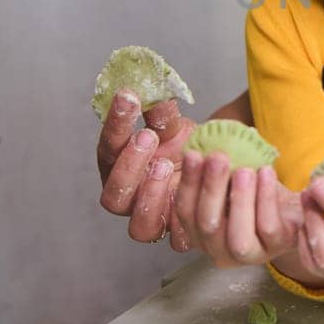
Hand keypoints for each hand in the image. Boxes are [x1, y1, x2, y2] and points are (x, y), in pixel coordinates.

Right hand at [96, 90, 194, 242]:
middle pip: (114, 196)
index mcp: (119, 165)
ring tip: (165, 167)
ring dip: (151, 197)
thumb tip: (151, 83)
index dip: (115, 124)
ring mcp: (152, 219)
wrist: (216, 167)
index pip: (108, 147)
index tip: (129, 98)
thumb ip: (160, 111)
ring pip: (139, 227)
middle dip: (129, 166)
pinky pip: (175, 241)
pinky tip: (192, 197)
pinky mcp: (177, 235)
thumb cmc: (185, 144)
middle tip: (148, 137)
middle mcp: (129, 197)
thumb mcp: (174, 124)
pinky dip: (184, 224)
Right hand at [171, 152, 302, 265]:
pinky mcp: (276, 247)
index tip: (193, 155)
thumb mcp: (233, 175)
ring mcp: (248, 255)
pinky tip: (266, 173)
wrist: (294, 206)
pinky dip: (265, 198)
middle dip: (211, 188)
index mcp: (200, 232)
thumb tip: (208, 135)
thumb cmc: (256, 190)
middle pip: (207, 225)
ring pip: (237, 236)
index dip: (188, 183)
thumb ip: (217, 164)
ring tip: (244, 170)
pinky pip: (268, 227)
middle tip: (218, 158)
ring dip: (239, 199)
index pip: (186, 212)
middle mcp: (218, 250)